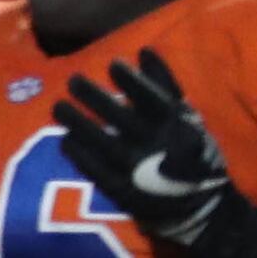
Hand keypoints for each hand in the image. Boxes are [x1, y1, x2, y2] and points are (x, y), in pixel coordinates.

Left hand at [57, 49, 252, 257]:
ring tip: (57, 105)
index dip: (134, 82)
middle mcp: (158, 147)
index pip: (154, 100)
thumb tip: (144, 51)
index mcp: (178, 127)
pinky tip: (64, 140)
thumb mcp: (185, 116)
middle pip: (121, 118)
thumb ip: (165, 85)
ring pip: (103, 142)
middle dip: (95, 97)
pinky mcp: (124, 192)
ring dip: (78, 123)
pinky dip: (80, 155)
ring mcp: (139, 171)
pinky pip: (96, 170)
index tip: (113, 63)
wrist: (199, 206)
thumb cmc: (189, 151)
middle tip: (72, 79)